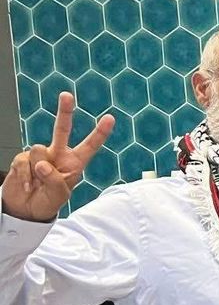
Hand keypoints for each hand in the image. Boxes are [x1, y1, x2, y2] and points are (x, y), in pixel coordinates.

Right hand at [1, 92, 114, 221]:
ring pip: (39, 151)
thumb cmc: (48, 201)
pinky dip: (25, 177)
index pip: (90, 146)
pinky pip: (24, 162)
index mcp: (74, 163)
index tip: (110, 118)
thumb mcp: (59, 195)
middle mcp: (58, 154)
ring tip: (38, 184)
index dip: (100, 133)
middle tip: (67, 95)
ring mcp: (39, 155)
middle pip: (62, 129)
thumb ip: (54, 180)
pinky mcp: (22, 159)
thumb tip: (41, 163)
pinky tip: (28, 186)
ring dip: (37, 170)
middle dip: (64, 111)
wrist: (26, 208)